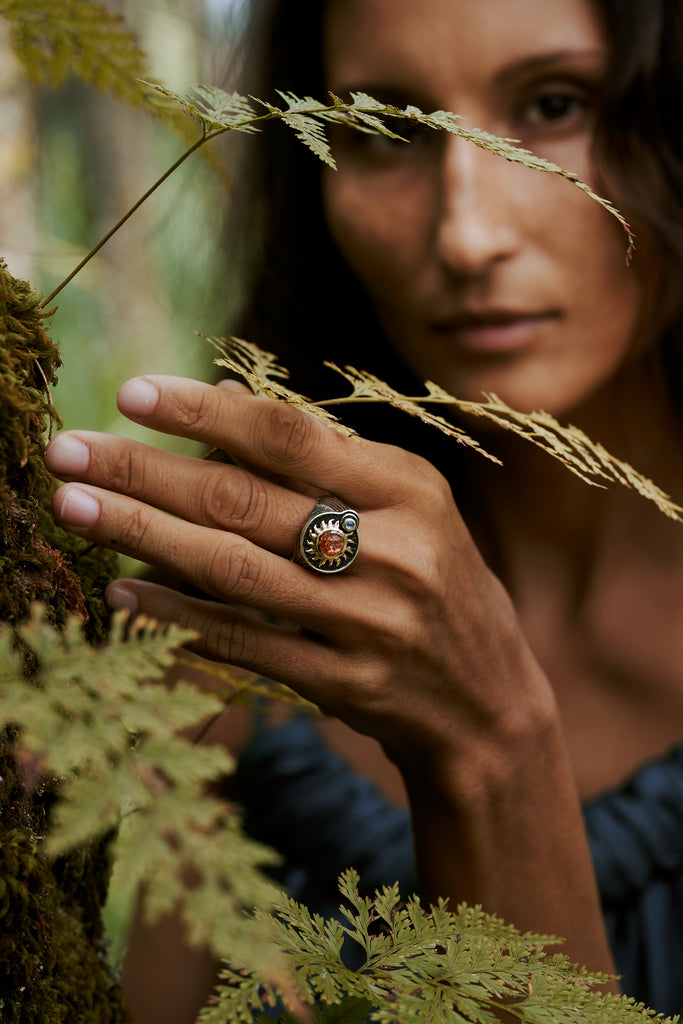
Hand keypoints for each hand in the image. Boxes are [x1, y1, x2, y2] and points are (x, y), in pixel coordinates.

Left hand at [46, 375, 547, 769]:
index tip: (131, 394)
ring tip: (73, 508)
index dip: (204, 412)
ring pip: (233, 568)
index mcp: (409, 488)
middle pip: (245, 499)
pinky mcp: (348, 683)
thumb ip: (328, 463)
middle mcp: (394, 549)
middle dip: (144, 471)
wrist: (489, 704)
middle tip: (66, 450)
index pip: (289, 435)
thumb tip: (216, 408)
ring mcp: (370, 621)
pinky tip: (123, 592)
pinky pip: (244, 641)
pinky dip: (177, 615)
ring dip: (143, 535)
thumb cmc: (437, 585)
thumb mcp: (410, 509)